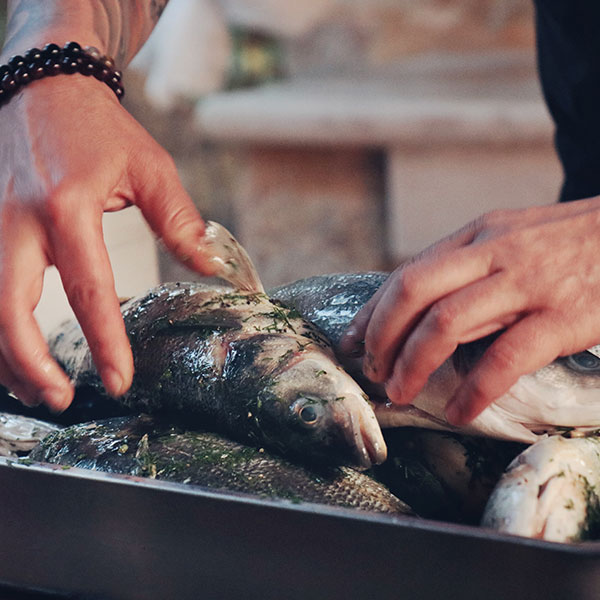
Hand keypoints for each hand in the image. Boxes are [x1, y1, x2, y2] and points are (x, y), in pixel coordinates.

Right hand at [0, 75, 213, 410]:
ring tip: (42, 389)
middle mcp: (18, 222)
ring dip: (7, 356)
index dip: (104, 342)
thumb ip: (181, 222)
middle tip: (63, 398)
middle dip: (30, 364)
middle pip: (8, 309)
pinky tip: (16, 351)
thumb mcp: (151, 168)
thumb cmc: (100, 128)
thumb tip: (210, 268)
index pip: (88, 290)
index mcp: (67, 209)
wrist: (45, 87)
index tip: (120, 380)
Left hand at [340, 198, 599, 423]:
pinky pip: (505, 359)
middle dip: (382, 336)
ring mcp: (528, 283)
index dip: (372, 311)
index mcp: (477, 235)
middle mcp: (494, 252)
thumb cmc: (574, 244)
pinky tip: (462, 412)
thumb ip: (470, 270)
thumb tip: (424, 312)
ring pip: (447, 322)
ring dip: (414, 363)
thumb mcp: (514, 240)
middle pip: (413, 291)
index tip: (351, 342)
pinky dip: (475, 390)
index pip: (407, 273)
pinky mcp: (564, 316)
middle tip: (373, 371)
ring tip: (401, 393)